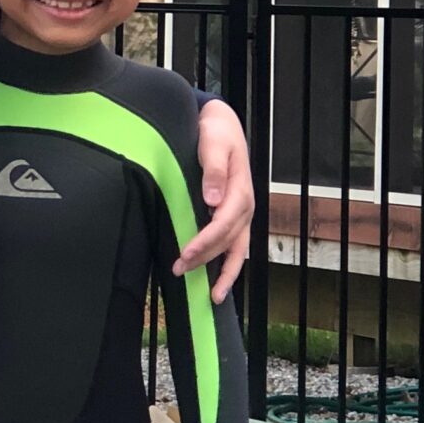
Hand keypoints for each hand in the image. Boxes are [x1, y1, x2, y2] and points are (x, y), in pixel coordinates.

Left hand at [179, 99, 253, 299]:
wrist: (223, 126)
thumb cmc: (216, 133)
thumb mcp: (213, 142)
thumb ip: (214, 169)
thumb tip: (213, 199)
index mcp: (240, 191)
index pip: (223, 223)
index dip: (205, 242)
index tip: (184, 254)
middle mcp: (245, 207)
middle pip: (228, 241)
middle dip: (205, 259)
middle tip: (178, 271)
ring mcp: (242, 215)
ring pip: (237, 250)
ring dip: (223, 272)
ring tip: (210, 296)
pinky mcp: (235, 217)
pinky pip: (235, 247)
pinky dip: (228, 266)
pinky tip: (217, 282)